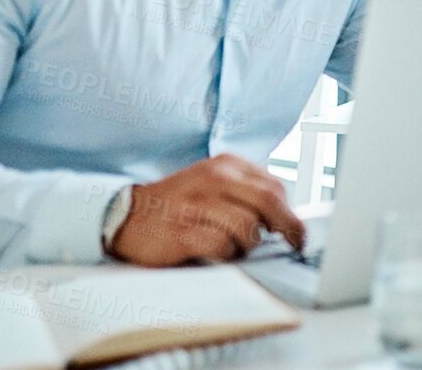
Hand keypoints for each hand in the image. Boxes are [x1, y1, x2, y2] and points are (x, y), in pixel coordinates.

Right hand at [107, 154, 304, 265]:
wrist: (126, 215)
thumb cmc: (178, 203)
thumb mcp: (213, 182)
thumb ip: (246, 192)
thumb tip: (285, 217)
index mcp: (226, 165)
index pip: (275, 186)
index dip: (290, 212)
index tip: (296, 230)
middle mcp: (214, 179)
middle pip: (269, 203)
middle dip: (288, 228)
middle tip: (293, 244)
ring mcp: (197, 204)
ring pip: (249, 228)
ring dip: (247, 244)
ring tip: (233, 246)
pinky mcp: (183, 232)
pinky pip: (223, 247)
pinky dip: (225, 255)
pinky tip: (214, 252)